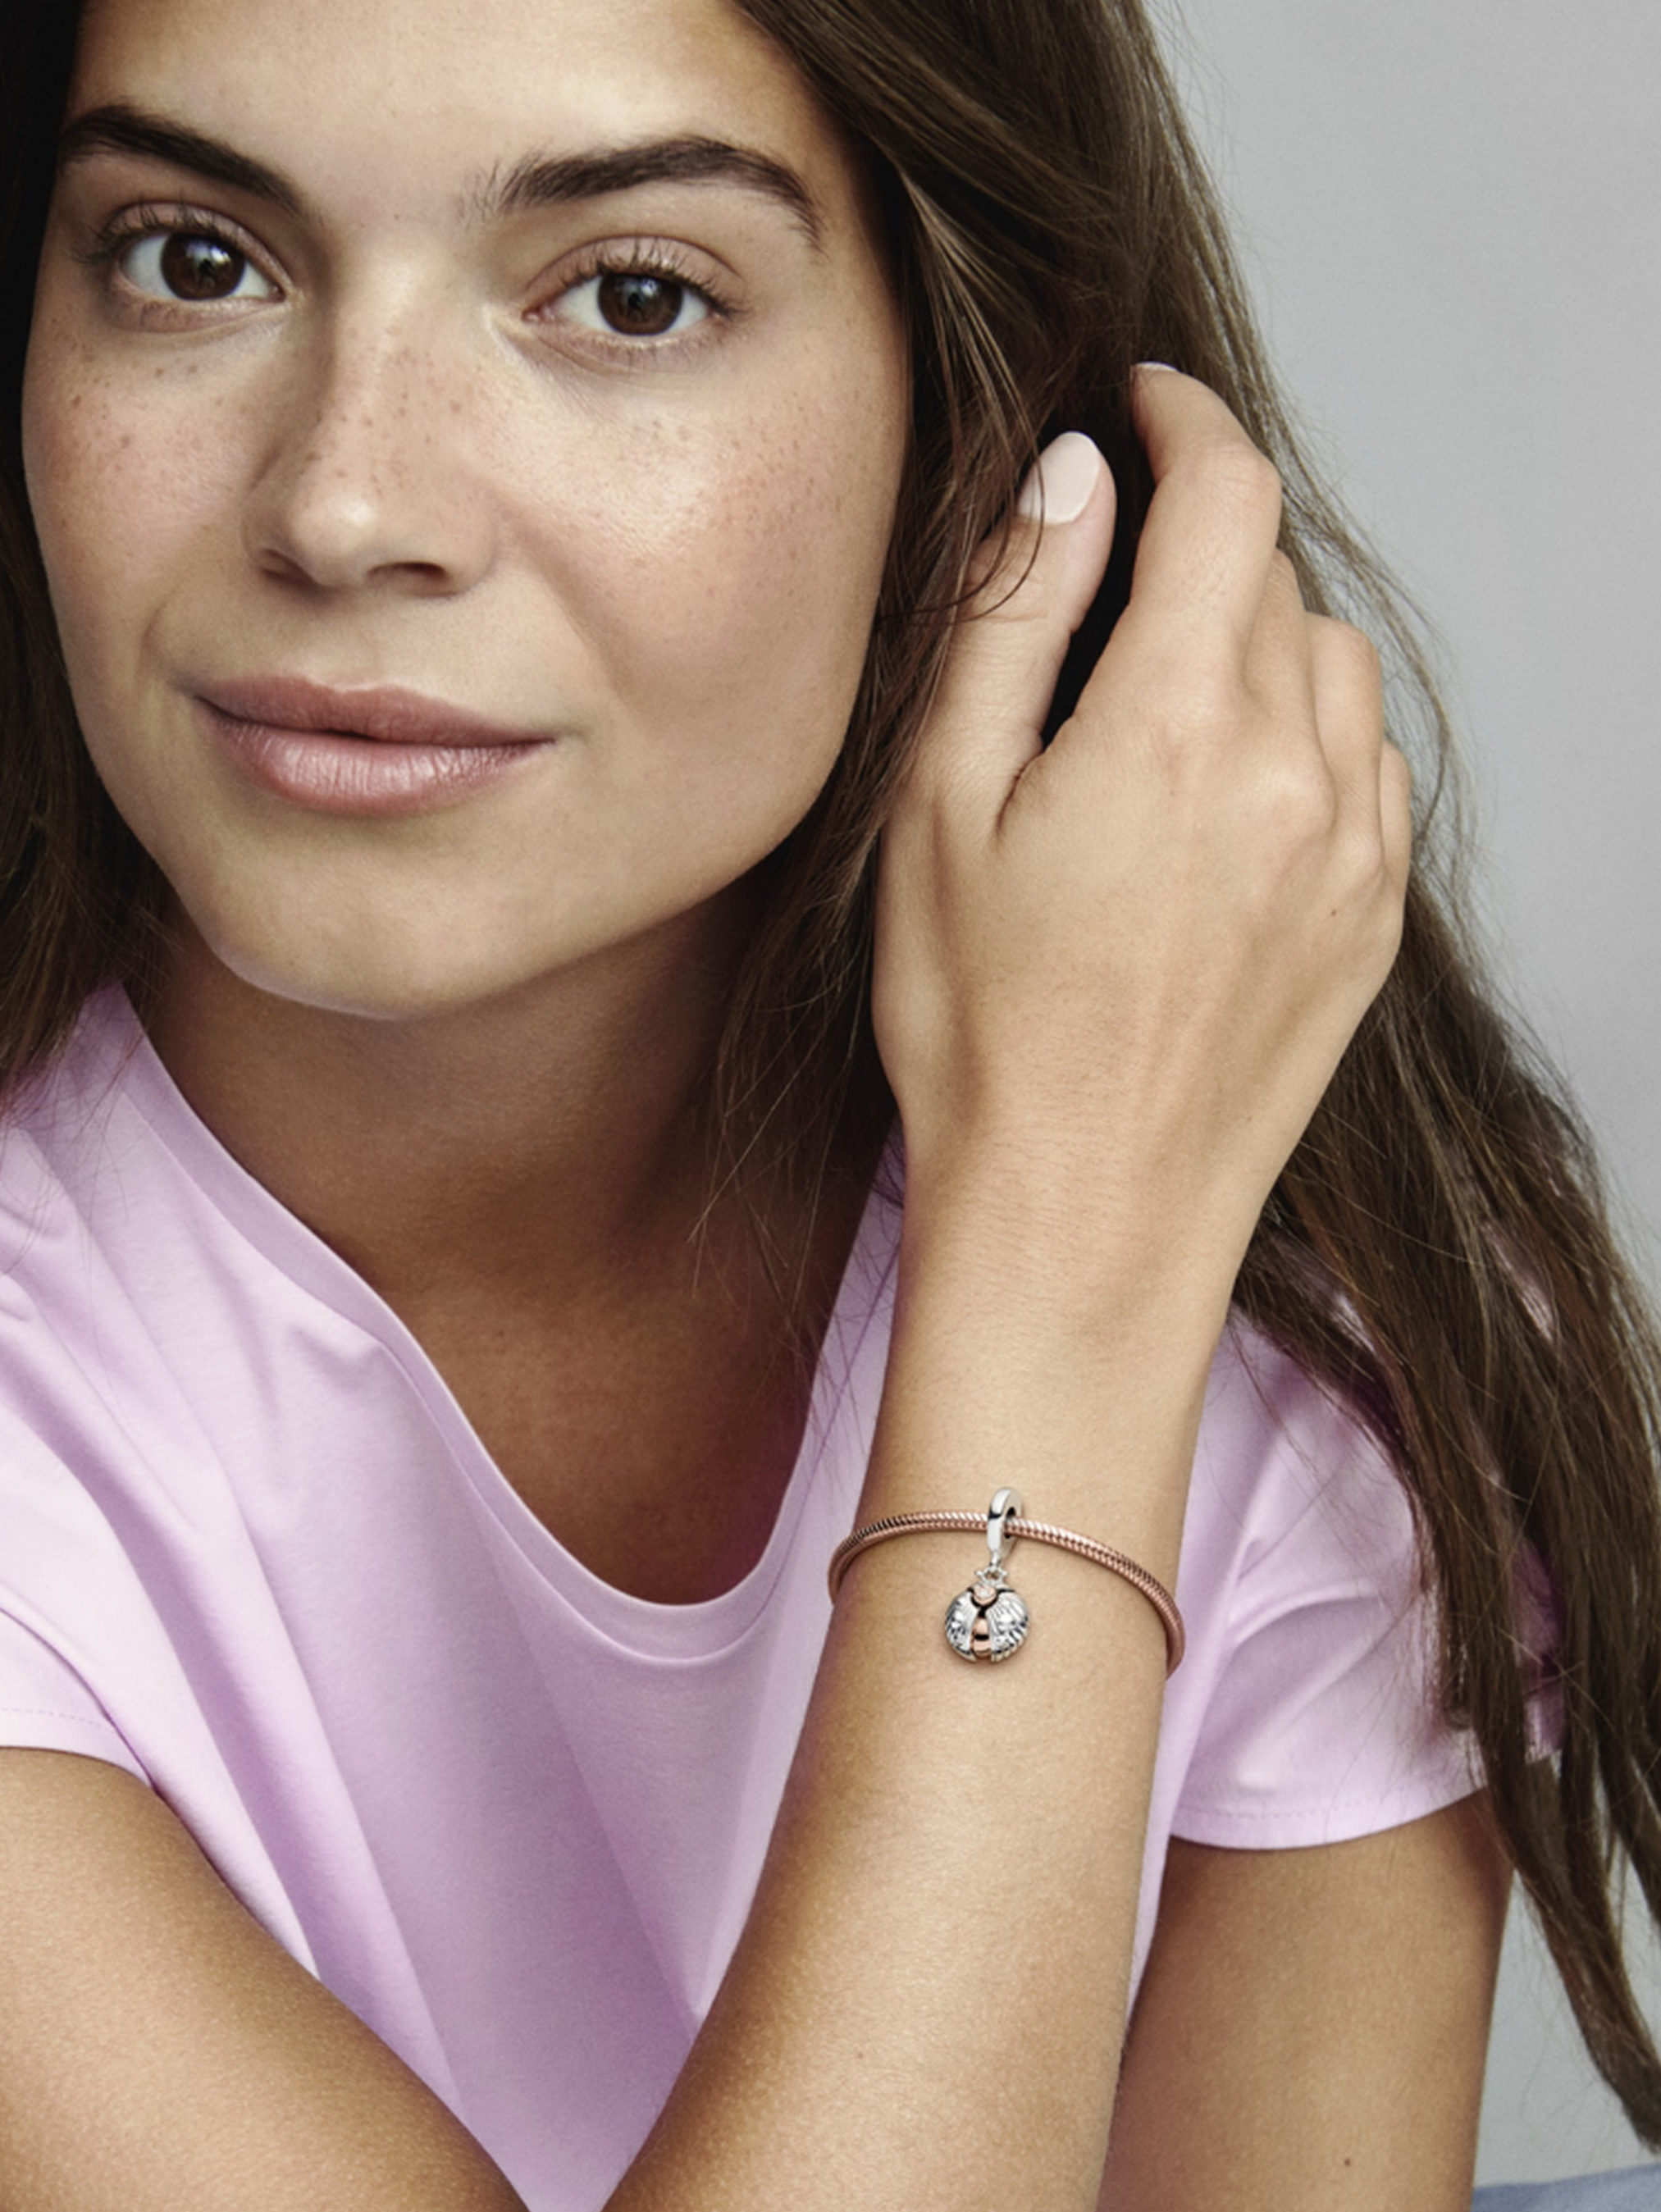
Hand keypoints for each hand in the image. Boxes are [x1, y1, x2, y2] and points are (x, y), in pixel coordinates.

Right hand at [873, 367, 1409, 1279]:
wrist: (1083, 1222)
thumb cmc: (982, 1034)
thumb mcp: (938, 810)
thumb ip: (1011, 620)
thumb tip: (1070, 480)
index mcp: (1179, 727)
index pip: (1229, 495)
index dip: (1185, 421)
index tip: (1146, 407)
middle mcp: (1296, 773)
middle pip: (1278, 578)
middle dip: (1199, 548)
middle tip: (1108, 594)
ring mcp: (1353, 851)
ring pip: (1334, 667)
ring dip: (1259, 641)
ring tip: (1160, 705)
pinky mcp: (1373, 919)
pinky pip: (1365, 765)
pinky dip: (1305, 734)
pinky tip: (1221, 795)